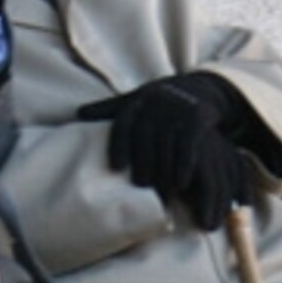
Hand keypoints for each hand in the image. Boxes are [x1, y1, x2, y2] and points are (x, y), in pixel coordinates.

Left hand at [73, 74, 246, 230]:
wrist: (202, 88)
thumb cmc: (160, 100)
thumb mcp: (136, 99)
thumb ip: (110, 108)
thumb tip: (78, 113)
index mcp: (138, 100)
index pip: (124, 123)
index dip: (119, 145)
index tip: (117, 167)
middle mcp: (156, 102)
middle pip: (145, 138)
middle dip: (143, 165)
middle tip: (141, 188)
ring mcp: (177, 108)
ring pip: (167, 145)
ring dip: (164, 171)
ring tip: (161, 194)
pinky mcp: (197, 116)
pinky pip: (188, 144)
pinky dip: (184, 165)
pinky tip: (181, 184)